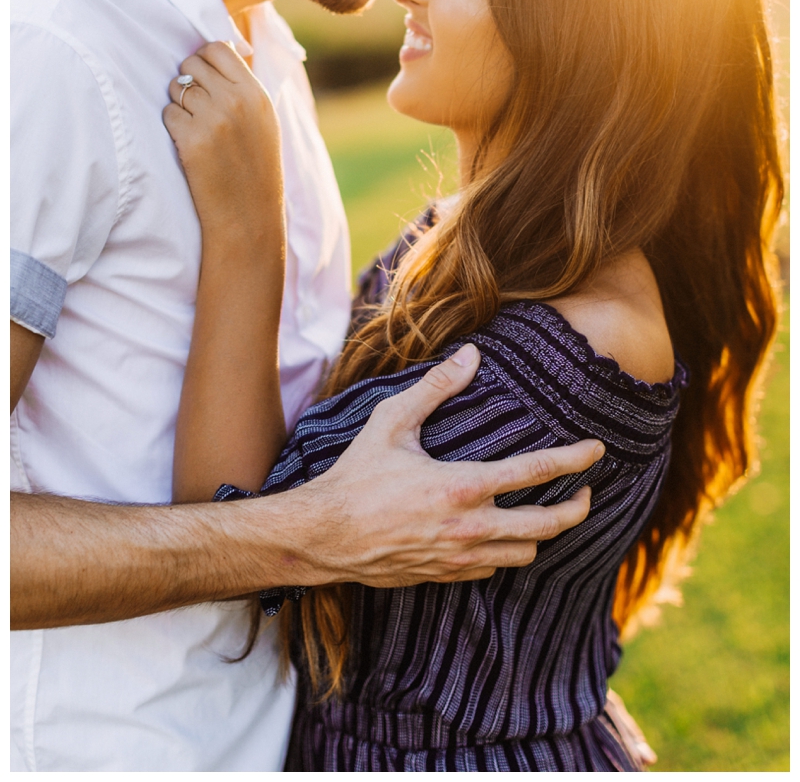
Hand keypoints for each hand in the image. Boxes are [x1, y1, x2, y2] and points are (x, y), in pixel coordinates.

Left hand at [163, 41, 282, 242]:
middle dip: (188, 80)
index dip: (204, 60)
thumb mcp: (263, 121)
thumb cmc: (255, 168)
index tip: (203, 78)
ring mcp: (213, 118)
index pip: (218, 49)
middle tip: (195, 105)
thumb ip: (242, 88)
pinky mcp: (191, 139)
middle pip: (192, 64)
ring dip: (178, 103)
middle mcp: (236, 100)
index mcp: (256, 93)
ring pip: (176, 87)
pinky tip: (188, 143)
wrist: (249, 215)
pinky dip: (173, 125)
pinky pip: (168, 113)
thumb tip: (215, 54)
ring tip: (195, 127)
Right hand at [279, 344, 603, 586]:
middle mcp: (469, 527)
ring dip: (544, 533)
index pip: (535, 472)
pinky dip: (508, 550)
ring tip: (549, 512)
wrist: (324, 537)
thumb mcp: (391, 422)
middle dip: (577, 508)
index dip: (573, 459)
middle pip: (547, 525)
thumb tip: (472, 354)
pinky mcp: (446, 575)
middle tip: (587, 492)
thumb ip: (436, 387)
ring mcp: (459, 557)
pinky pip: (495, 568)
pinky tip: (503, 533)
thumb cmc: (356, 475)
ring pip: (526, 553)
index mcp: (461, 486)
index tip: (597, 449)